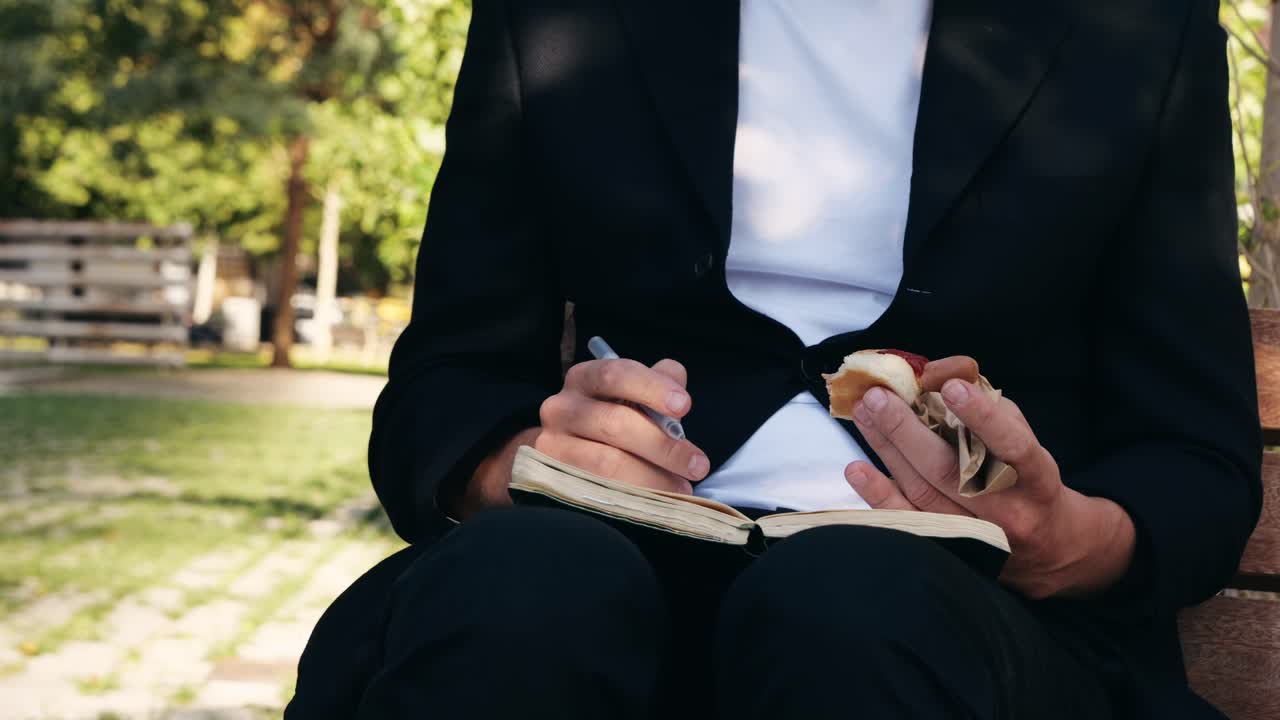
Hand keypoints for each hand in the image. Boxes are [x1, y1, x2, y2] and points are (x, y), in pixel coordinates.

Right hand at [535, 357, 707, 491]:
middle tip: (698, 465)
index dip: (652, 388)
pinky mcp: (555, 480)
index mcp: (584, 378)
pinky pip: (599, 491)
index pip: (616, 374)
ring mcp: (553, 447)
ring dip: (653, 478)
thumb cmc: (615, 418)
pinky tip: (657, 501)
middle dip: (664, 446)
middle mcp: (561, 408)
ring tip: (683, 488)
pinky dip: (634, 497)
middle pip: (615, 424)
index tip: (685, 406)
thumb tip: (676, 382)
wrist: (569, 455)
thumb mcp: (634, 394)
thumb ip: (659, 382)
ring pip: (607, 463)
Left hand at [843, 358, 1136, 598]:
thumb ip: (989, 410)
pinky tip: (856, 469)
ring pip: (924, 494)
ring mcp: (976, 537)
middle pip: (952, 473)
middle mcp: (1008, 512)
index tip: (953, 387)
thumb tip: (937, 380)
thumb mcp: (1024, 440)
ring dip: (887, 451)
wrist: (1049, 547)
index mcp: (1037, 479)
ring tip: (863, 415)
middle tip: (878, 397)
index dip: (984, 418)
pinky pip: (908, 523)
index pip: (1013, 447)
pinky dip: (879, 496)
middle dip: (908, 432)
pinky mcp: (949, 550)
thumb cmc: (1027, 478)